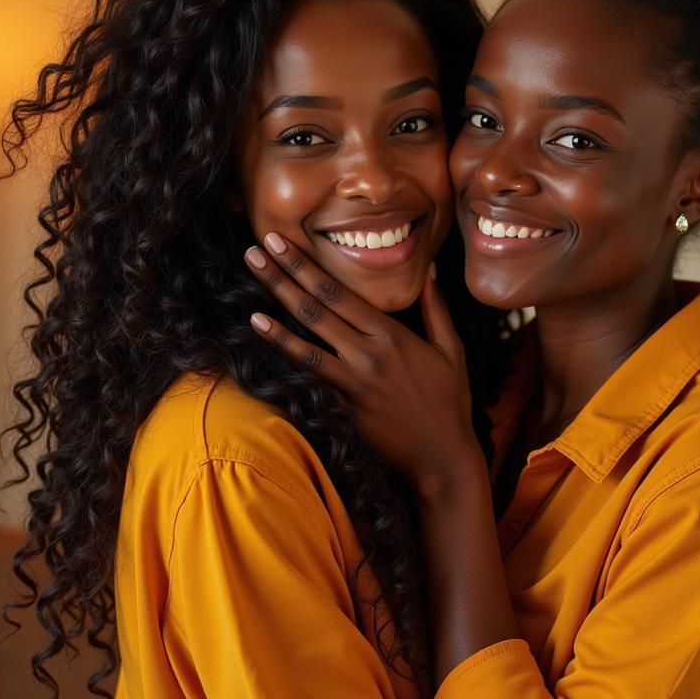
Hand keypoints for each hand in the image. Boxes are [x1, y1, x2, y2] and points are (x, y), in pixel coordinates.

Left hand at [244, 234, 481, 487]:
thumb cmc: (450, 400)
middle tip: (255, 251)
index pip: (339, 293)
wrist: (442, 455)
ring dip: (275, 322)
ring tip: (248, 301)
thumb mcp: (452, 349)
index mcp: (391, 335)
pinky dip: (287, 364)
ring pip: (306, 347)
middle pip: (315, 311)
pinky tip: (266, 350)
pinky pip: (310, 383)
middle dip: (282, 278)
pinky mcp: (344, 410)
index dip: (306, 266)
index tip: (282, 243)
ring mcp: (353, 385)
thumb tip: (431, 269)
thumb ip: (436, 308)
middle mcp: (368, 355)